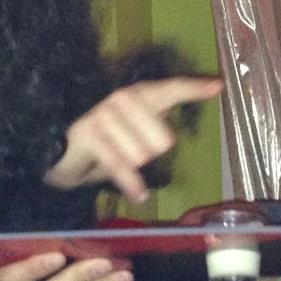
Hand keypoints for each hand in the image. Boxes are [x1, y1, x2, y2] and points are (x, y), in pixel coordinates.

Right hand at [47, 76, 223, 201]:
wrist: (62, 155)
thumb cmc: (108, 143)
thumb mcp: (138, 132)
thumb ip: (163, 122)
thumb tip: (197, 105)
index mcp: (139, 95)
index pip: (170, 90)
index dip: (193, 88)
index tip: (218, 86)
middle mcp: (122, 98)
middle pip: (162, 140)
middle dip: (150, 155)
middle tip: (130, 152)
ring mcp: (104, 114)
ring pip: (142, 155)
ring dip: (133, 167)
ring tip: (116, 159)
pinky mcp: (89, 134)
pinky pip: (121, 165)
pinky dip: (131, 183)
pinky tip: (140, 194)